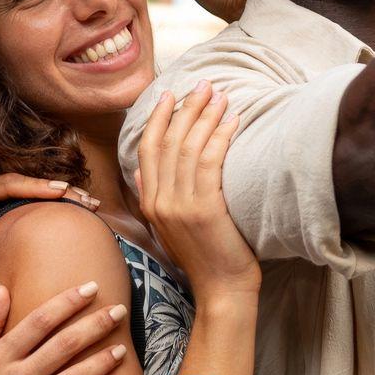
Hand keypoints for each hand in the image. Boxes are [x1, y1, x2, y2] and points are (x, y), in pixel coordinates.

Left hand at [0, 174, 98, 313]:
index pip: (6, 184)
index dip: (33, 186)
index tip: (59, 190)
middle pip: (27, 184)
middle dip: (58, 190)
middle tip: (86, 200)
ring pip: (34, 192)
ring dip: (63, 196)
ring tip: (91, 205)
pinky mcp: (5, 209)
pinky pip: (34, 203)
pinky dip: (56, 206)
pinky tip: (78, 212)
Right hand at [132, 82, 257, 291]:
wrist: (222, 290)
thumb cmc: (205, 258)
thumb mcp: (169, 227)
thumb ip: (154, 197)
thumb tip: (141, 171)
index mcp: (150, 203)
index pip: (149, 149)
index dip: (158, 118)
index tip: (170, 95)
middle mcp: (160, 201)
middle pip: (169, 142)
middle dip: (186, 108)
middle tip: (204, 85)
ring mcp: (180, 205)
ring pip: (189, 147)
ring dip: (206, 116)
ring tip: (222, 96)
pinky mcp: (205, 209)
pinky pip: (211, 161)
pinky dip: (221, 136)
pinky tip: (234, 121)